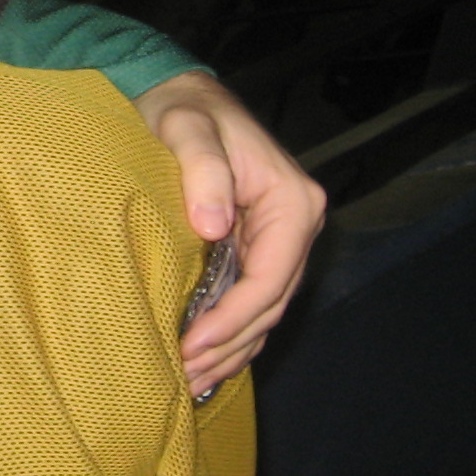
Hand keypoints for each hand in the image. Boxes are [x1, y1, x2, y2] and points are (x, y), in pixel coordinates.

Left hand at [134, 71, 326, 395]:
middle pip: (270, 303)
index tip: (194, 344)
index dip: (234, 318)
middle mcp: (295, 225)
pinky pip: (252, 299)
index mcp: (291, 201)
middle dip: (231, 343)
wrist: (181, 97)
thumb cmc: (183, 110)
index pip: (271, 277)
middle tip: (185, 373)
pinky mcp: (257, 247)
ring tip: (191, 378)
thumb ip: (204, 171)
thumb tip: (215, 225)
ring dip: (232, 347)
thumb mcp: (188, 129)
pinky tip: (207, 359)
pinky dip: (233, 332)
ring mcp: (279, 239)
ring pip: (264, 309)